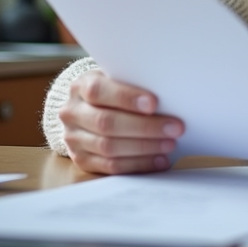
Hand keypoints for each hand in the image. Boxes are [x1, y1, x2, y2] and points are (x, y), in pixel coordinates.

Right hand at [58, 70, 183, 174]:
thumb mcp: (118, 79)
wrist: (89, 110)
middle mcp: (72, 113)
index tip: (154, 103)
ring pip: (109, 147)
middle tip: (175, 128)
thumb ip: (134, 84)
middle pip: (107, 123)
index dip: (127, 98)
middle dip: (145, 127)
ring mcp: (74, 139)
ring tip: (169, 144)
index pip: (99, 91)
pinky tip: (159, 160)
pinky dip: (138, 164)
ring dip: (144, 147)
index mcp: (80, 87)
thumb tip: (169, 96)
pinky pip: (111, 167)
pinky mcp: (82, 160)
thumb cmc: (113, 92)